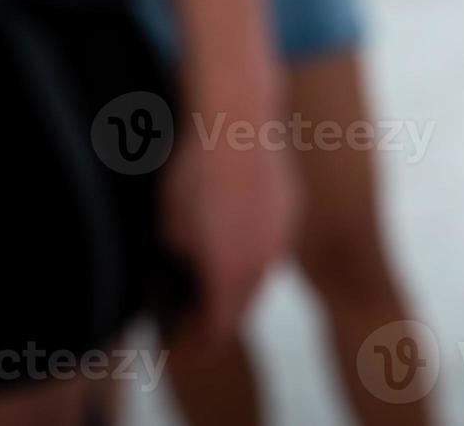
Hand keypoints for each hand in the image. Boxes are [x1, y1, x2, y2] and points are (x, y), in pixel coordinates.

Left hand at [161, 77, 298, 346]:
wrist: (238, 122)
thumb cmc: (194, 175)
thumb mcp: (169, 230)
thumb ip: (183, 267)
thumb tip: (185, 280)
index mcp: (232, 273)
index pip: (219, 329)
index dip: (198, 340)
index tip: (181, 340)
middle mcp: (265, 260)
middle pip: (244, 305)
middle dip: (220, 315)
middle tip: (193, 313)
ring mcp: (284, 233)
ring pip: (262, 272)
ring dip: (239, 280)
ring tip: (213, 272)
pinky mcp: (293, 208)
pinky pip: (274, 241)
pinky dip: (254, 248)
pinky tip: (234, 230)